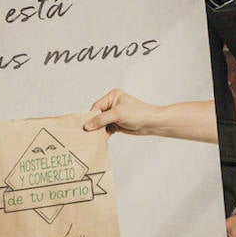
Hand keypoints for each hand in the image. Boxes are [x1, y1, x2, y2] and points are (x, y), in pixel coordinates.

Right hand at [83, 88, 217, 142]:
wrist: (151, 123)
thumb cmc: (138, 113)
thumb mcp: (117, 114)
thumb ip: (101, 119)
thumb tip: (87, 125)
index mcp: (112, 96)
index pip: (97, 106)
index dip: (91, 116)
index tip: (84, 126)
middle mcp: (112, 104)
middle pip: (97, 115)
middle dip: (93, 124)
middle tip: (85, 133)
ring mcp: (114, 115)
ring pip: (101, 123)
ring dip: (98, 130)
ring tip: (91, 138)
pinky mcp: (117, 124)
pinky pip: (106, 129)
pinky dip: (103, 134)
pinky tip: (99, 140)